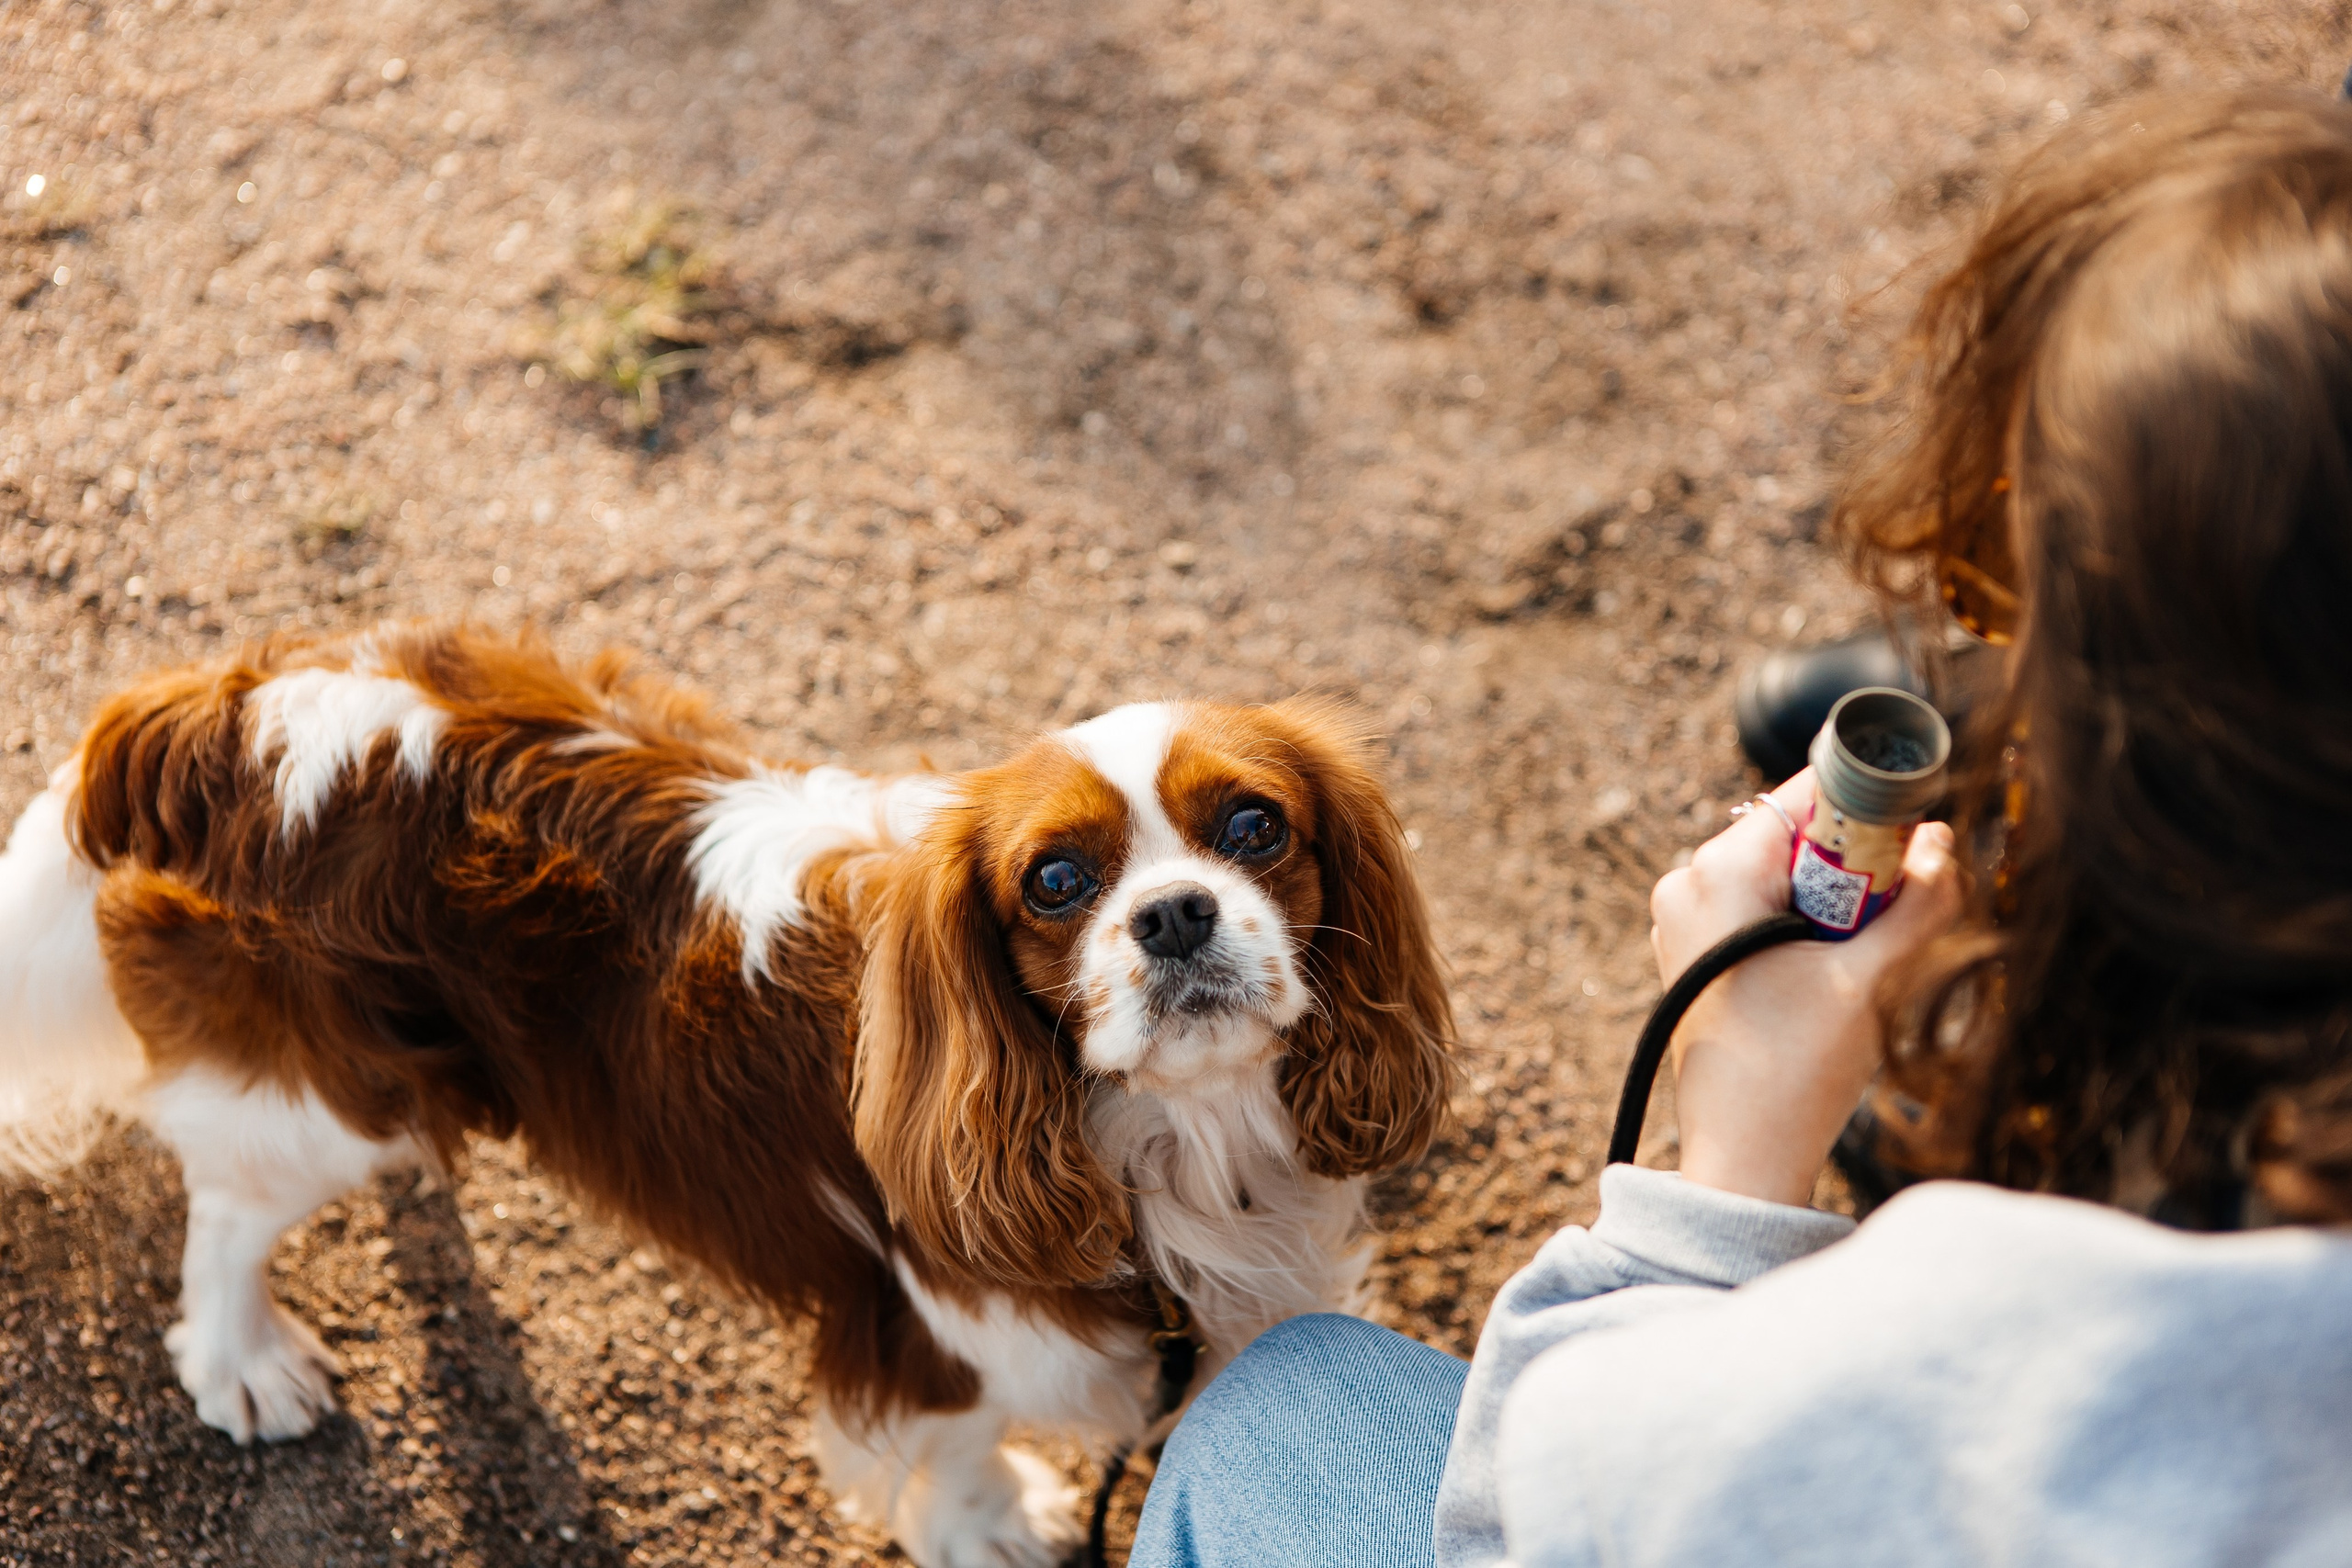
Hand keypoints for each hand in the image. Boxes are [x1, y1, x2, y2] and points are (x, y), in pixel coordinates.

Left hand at [1647, 770, 1962, 1206]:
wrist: (1742, 1154)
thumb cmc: (1796, 1069)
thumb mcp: (1869, 978)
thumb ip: (1918, 903)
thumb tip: (1945, 842)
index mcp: (1718, 872)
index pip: (1807, 797)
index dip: (1871, 806)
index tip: (1921, 828)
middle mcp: (1688, 883)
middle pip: (1798, 837)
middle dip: (1860, 862)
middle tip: (1904, 906)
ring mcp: (1684, 918)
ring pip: (1784, 875)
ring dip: (1838, 900)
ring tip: (1867, 954)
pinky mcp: (1694, 952)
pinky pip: (1761, 910)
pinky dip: (1806, 925)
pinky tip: (1832, 971)